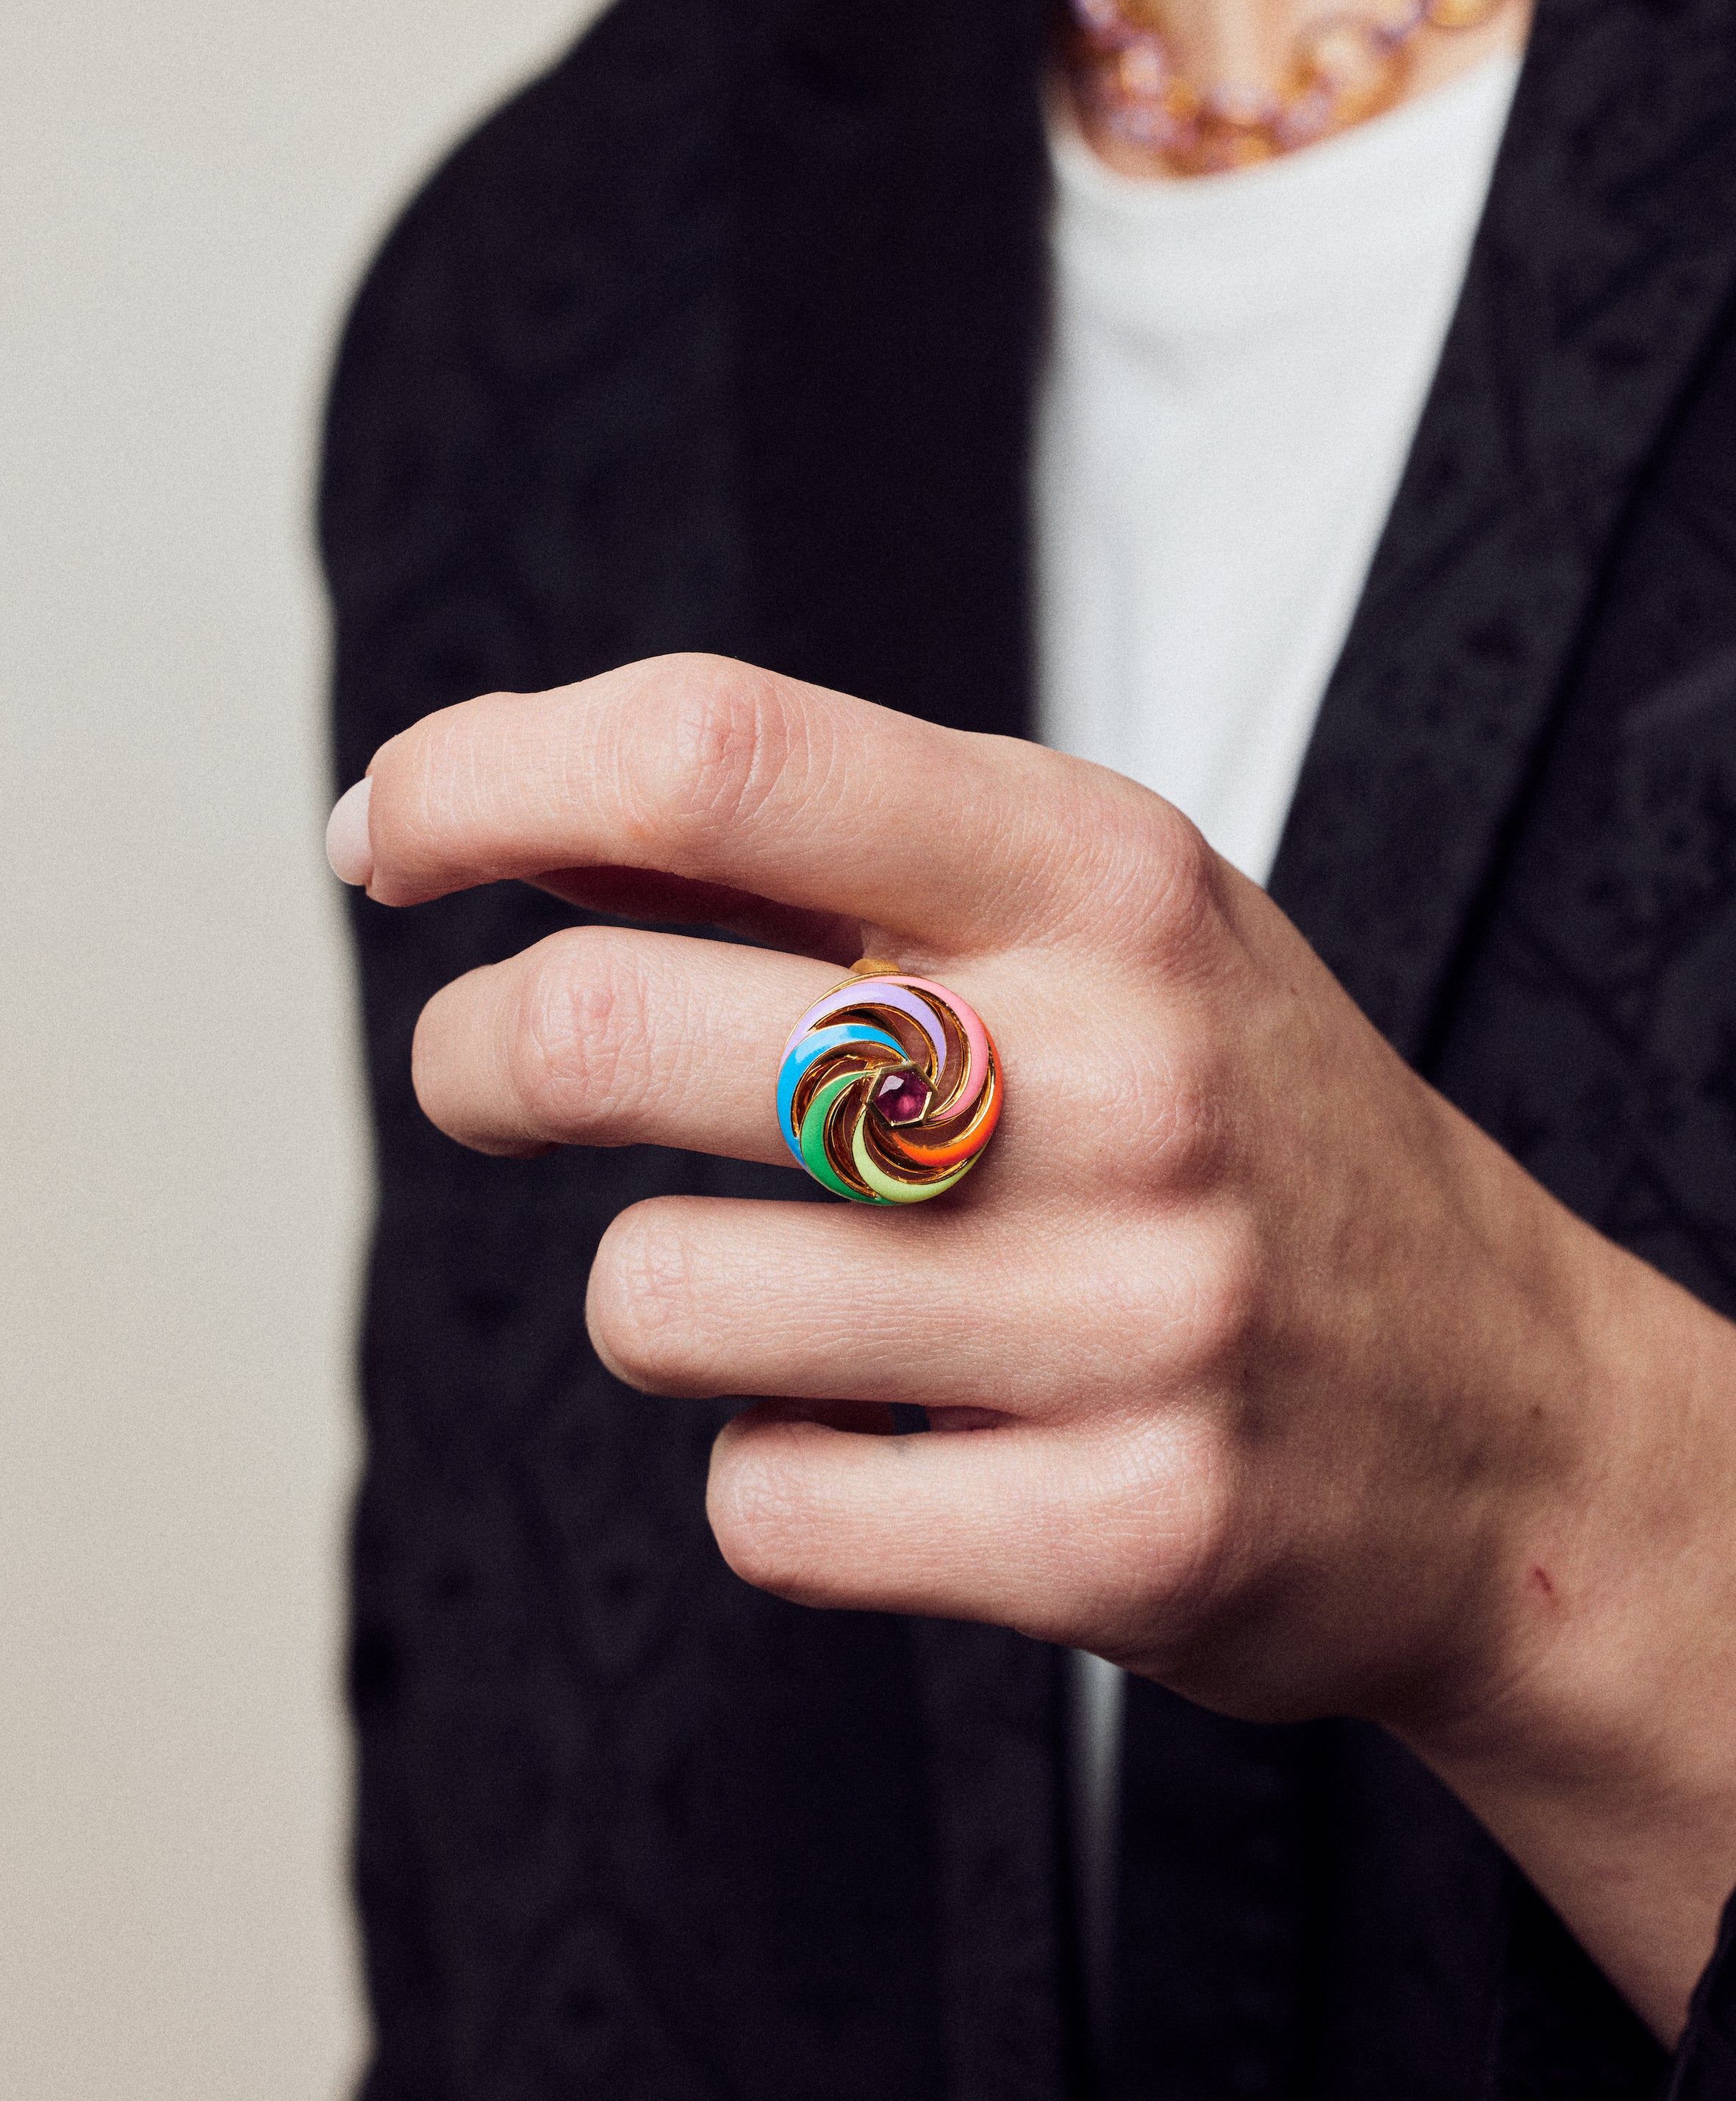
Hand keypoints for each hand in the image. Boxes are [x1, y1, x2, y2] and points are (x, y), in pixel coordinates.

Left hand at [331, 653, 1735, 2040]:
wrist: (1505, 1417)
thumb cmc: (1228, 1123)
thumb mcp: (1081, 915)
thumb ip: (798, 845)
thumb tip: (463, 798)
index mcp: (1098, 871)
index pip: (716, 752)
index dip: (484, 775)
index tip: (386, 831)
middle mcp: (1116, 1073)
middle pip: (604, 1025)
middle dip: (477, 1057)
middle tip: (494, 1070)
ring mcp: (1127, 1316)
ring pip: (652, 1296)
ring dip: (663, 1290)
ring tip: (792, 1282)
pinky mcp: (1118, 1533)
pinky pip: (766, 1502)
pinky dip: (777, 1469)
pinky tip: (897, 1430)